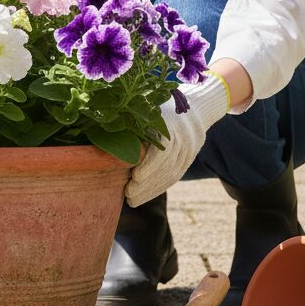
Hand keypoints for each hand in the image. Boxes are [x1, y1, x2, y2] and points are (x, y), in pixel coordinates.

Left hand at [125, 77, 229, 206]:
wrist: (196, 109)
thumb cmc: (162, 105)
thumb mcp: (150, 105)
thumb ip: (135, 117)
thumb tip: (108, 124)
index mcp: (172, 124)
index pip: (164, 150)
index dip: (150, 165)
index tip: (134, 177)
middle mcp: (183, 139)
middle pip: (165, 166)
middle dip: (147, 184)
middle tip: (128, 195)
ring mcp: (188, 152)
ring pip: (170, 175)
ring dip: (151, 190)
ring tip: (132, 200)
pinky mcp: (188, 160)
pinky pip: (175, 177)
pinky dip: (159, 187)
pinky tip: (145, 195)